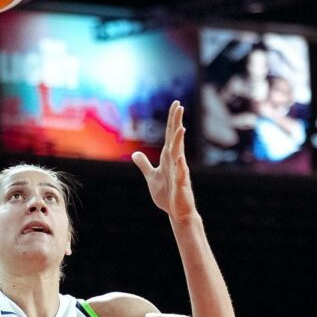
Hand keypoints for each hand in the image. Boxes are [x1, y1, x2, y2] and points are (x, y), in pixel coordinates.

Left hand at [132, 101, 197, 220]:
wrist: (176, 212)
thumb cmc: (166, 194)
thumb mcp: (151, 177)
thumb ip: (144, 165)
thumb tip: (135, 153)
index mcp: (168, 158)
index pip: (170, 135)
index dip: (172, 120)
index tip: (176, 104)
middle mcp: (175, 161)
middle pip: (175, 139)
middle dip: (177, 123)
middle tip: (179, 106)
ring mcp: (179, 172)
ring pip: (179, 153)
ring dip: (179, 141)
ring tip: (180, 128)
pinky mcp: (181, 184)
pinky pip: (181, 173)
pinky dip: (180, 166)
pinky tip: (180, 158)